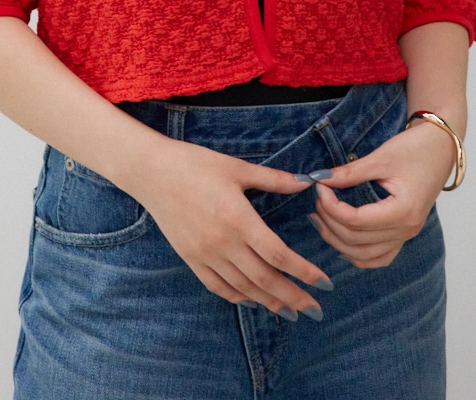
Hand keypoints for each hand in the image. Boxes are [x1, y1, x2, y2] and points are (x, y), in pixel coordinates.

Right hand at [128, 137, 332, 318]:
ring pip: (243, 288)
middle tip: (315, 309)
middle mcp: (223, 243)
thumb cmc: (196, 164)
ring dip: (270, 302)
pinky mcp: (191, 259)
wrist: (152, 173)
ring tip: (291, 311)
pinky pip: (218, 287)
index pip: (278, 255)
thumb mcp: (237, 167)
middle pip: (265, 279)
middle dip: (293, 296)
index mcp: (238, 219)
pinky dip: (239, 297)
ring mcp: (205, 254)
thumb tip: (305, 183)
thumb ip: (273, 179)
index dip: (303, 271)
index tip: (323, 282)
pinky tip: (253, 300)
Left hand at [308, 121, 455, 267]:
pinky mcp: (404, 233)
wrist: (441, 146)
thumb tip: (320, 179)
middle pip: (357, 241)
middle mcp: (407, 230)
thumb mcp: (381, 157)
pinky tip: (342, 239)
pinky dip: (358, 254)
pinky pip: (379, 257)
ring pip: (365, 256)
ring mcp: (407, 235)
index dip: (331, 207)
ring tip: (321, 219)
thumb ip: (350, 172)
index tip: (319, 187)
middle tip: (316, 200)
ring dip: (339, 241)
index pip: (356, 221)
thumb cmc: (415, 148)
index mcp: (403, 212)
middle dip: (330, 222)